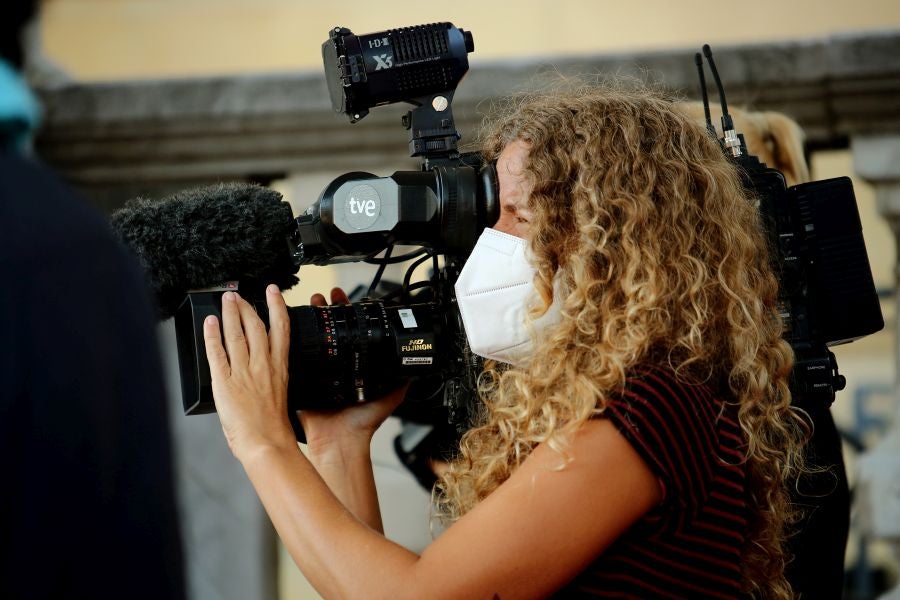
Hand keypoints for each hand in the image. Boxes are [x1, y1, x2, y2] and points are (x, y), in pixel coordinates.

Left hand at [203, 284, 296, 461]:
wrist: (266, 443)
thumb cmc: (273, 428)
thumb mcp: (279, 395)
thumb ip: (269, 379)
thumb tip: (258, 373)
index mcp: (279, 368)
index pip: (280, 328)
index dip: (277, 306)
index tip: (273, 292)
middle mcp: (263, 364)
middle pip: (255, 325)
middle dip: (246, 306)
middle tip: (238, 295)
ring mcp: (243, 371)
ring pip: (236, 334)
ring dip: (230, 314)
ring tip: (226, 300)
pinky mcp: (225, 381)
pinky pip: (216, 352)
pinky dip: (212, 335)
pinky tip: (209, 323)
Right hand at [301, 288, 407, 454]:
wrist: (342, 441)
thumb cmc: (363, 424)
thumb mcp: (389, 396)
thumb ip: (401, 379)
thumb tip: (417, 365)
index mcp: (352, 367)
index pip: (349, 333)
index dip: (347, 315)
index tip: (344, 300)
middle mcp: (334, 367)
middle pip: (328, 331)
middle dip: (325, 310)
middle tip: (324, 296)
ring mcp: (316, 373)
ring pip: (310, 339)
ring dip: (309, 319)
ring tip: (311, 302)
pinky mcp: (301, 381)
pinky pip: (293, 359)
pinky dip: (290, 342)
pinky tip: (291, 325)